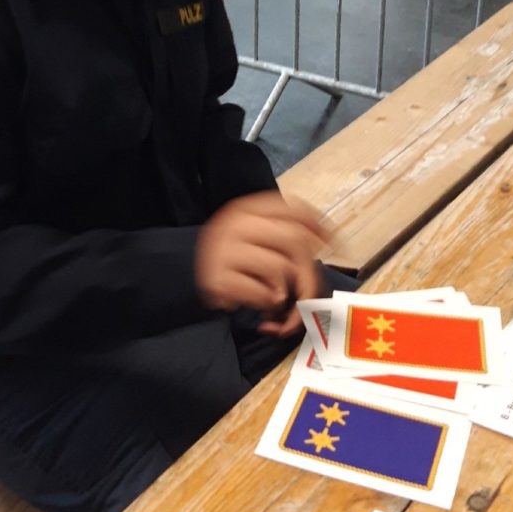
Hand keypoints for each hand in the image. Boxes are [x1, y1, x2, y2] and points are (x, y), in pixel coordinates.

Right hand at [195, 192, 326, 332]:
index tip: (332, 241)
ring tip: (272, 297)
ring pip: (282, 269)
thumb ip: (283, 233)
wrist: (180, 272)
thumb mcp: (252, 234)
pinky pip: (264, 294)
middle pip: (295, 242)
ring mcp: (225, 250)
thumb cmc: (230, 257)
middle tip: (306, 293)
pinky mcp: (219, 279)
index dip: (318, 224)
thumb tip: (328, 236)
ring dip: (284, 292)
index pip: (292, 208)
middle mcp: (236, 223)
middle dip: (308, 272)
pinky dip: (267, 303)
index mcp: (247, 208)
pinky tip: (256, 302)